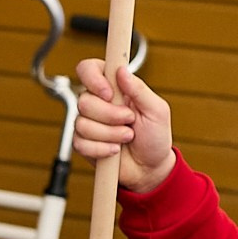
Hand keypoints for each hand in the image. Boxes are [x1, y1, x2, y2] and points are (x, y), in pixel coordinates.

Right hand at [72, 59, 176, 195]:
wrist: (149, 168)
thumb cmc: (155, 137)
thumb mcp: (156, 110)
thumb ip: (139, 89)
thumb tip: (122, 70)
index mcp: (115, 87)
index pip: (90, 69)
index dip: (93, 78)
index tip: (108, 93)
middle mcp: (98, 102)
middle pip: (84, 100)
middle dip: (109, 115)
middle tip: (129, 122)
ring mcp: (89, 122)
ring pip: (82, 123)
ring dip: (109, 134)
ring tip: (126, 137)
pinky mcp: (83, 142)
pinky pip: (81, 143)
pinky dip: (101, 149)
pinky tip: (114, 150)